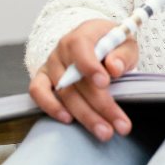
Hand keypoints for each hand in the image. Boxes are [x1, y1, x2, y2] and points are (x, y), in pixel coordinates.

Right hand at [28, 19, 138, 141]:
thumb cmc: (113, 46)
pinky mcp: (43, 78)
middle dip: (100, 105)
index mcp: (84, 33)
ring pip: (64, 92)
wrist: (97, 46)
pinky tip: (68, 120)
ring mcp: (51, 63)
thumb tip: (114, 68)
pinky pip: (38, 93)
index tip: (105, 83)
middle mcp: (63, 47)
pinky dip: (51, 107)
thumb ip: (123, 54)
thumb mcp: (126, 44)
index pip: (81, 46)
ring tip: (104, 131)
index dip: (90, 65)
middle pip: (77, 79)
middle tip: (120, 125)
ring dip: (85, 115)